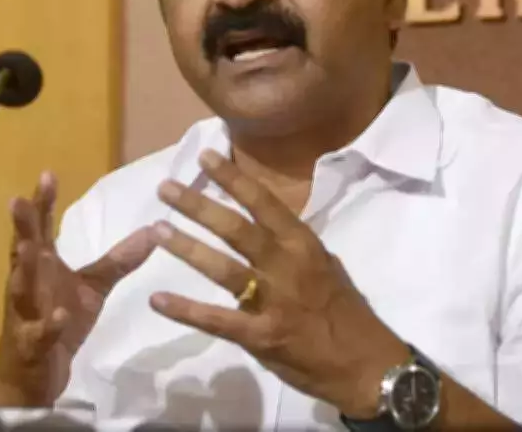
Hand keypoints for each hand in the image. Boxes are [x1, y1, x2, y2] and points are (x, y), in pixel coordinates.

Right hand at [0, 172, 154, 406]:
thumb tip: (154, 230)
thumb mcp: (94, 287)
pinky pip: (40, 334)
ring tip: (28, 248)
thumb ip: (118, 260)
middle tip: (17, 200)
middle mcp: (28, 284)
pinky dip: (49, 324)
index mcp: (41, 266)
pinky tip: (59, 314)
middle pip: (22, 250)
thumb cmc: (59, 321)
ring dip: (24, 269)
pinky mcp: (33, 345)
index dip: (42, 203)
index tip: (48, 174)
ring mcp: (27, 314)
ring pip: (22, 289)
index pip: (40, 228)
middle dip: (22, 226)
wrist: (36, 375)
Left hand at [148, 150, 408, 417]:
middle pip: (236, 229)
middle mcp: (286, 266)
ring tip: (156, 230)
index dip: (233, 178)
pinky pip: (217, 320)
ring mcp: (272, 301)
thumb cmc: (345, 309)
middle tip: (165, 188)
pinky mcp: (260, 336)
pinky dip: (186, 310)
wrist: (365, 364)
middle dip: (198, 206)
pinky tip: (158, 300)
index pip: (264, 202)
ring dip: (186, 248)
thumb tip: (265, 222)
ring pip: (222, 268)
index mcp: (302, 244)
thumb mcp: (325, 263)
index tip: (205, 158)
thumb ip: (292, 243)